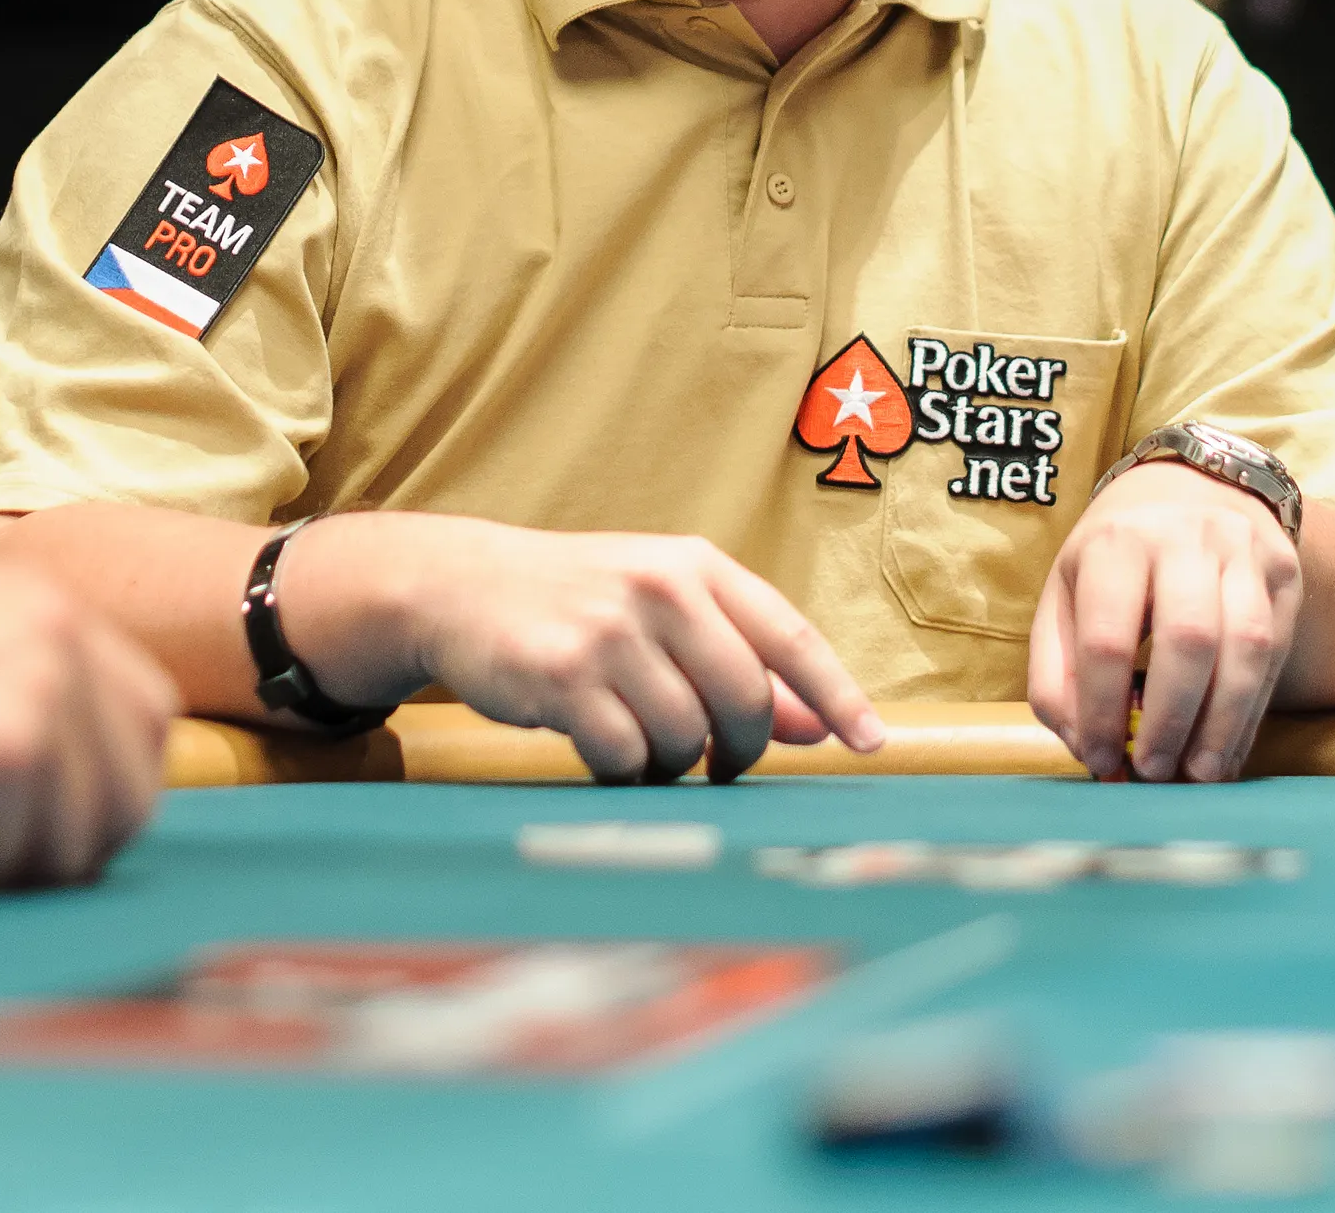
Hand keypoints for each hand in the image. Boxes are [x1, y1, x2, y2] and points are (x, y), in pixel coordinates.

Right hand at [0, 554, 177, 887]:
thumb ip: (7, 687)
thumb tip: (78, 799)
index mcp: (46, 608)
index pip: (146, 723)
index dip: (100, 794)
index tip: (34, 827)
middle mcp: (56, 636)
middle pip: (125, 797)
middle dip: (54, 849)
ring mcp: (37, 686)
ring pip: (67, 844)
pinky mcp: (0, 748)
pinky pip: (2, 861)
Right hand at [280, 514, 883, 782]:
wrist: (461, 586)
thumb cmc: (579, 604)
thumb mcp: (663, 609)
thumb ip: (739, 657)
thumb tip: (816, 726)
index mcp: (696, 565)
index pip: (790, 637)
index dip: (837, 696)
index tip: (873, 744)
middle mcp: (660, 587)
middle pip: (746, 700)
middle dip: (741, 749)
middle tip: (719, 762)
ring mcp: (610, 630)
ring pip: (685, 737)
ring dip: (671, 761)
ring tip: (641, 741)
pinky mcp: (562, 675)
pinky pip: (624, 756)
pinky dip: (623, 770)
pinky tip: (603, 748)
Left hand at [1026, 461, 1302, 781]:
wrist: (1189, 489)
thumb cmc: (1114, 561)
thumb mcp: (1065, 597)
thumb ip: (1056, 674)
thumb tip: (1085, 747)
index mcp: (1115, 542)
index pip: (1107, 637)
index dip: (1102, 709)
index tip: (1099, 756)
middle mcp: (1183, 537)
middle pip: (1188, 640)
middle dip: (1170, 720)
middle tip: (1152, 771)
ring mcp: (1241, 551)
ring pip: (1245, 647)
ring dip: (1221, 724)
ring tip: (1197, 774)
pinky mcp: (1281, 572)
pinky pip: (1275, 653)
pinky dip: (1250, 714)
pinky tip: (1227, 750)